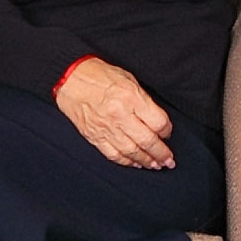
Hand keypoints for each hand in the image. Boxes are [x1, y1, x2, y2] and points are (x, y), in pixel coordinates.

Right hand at [55, 58, 175, 169]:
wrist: (70, 79)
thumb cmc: (100, 75)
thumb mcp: (129, 80)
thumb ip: (144, 101)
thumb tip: (157, 122)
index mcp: (131, 98)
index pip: (158, 122)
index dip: (167, 131)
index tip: (168, 134)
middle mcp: (120, 115)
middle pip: (147, 141)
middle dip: (161, 153)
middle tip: (169, 161)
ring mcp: (106, 128)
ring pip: (132, 152)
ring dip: (146, 161)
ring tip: (155, 165)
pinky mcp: (94, 136)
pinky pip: (114, 155)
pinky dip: (126, 162)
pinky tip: (135, 163)